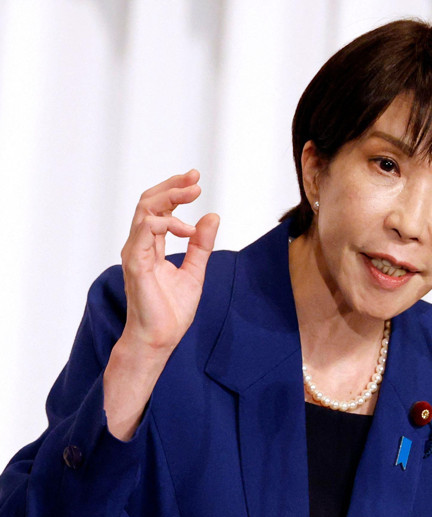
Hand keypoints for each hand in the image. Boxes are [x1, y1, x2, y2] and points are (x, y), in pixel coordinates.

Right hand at [104, 169, 219, 439]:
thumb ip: (201, 245)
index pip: (159, 208)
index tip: (196, 178)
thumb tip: (212, 216)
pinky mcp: (136, 263)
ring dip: (170, 197)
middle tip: (195, 178)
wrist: (160, 338)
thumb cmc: (171, 310)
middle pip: (149, 202)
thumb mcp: (195, 271)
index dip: (175, 190)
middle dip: (173, 186)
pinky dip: (166, 222)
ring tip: (194, 194)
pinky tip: (186, 228)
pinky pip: (144, 230)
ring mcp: (135, 253)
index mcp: (152, 246)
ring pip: (144, 210)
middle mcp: (140, 245)